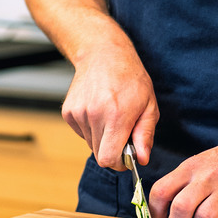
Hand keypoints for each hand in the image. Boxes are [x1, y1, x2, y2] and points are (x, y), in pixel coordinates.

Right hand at [61, 35, 158, 169]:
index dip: (119, 163)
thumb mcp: (149, 105)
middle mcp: (94, 115)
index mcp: (116, 116)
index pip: (109, 159)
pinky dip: (91, 128)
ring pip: (91, 144)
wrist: (103, 54)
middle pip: (100, 155)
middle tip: (122, 133)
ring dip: (102, 137)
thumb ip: (145, 135)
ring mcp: (78, 113)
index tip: (127, 156)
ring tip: (111, 116)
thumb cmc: (130, 78)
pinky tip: (99, 110)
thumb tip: (142, 160)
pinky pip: (82, 132)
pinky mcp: (68, 112)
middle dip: (113, 150)